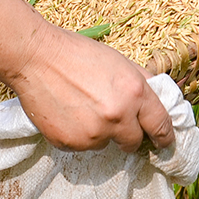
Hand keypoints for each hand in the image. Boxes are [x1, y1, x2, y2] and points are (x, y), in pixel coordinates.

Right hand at [7, 27, 175, 152]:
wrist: (35, 57)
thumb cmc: (77, 53)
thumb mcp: (118, 61)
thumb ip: (141, 82)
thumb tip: (159, 100)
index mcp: (135, 93)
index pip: (161, 126)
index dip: (164, 136)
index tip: (163, 141)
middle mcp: (118, 118)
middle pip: (134, 142)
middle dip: (128, 133)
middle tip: (114, 119)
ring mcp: (93, 134)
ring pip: (106, 144)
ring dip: (100, 132)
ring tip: (82, 107)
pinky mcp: (71, 143)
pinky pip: (82, 145)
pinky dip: (78, 134)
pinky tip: (67, 112)